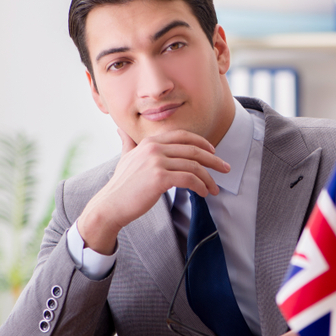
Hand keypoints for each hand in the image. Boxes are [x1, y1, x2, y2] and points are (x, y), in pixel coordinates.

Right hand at [76, 129, 229, 254]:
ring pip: (194, 166)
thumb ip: (127, 142)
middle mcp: (154, 148)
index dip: (202, 143)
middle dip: (213, 160)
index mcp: (149, 141)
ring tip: (214, 189)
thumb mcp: (124, 157)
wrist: (110, 205)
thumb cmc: (121, 185)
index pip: (183, 136)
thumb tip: (120, 130)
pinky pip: (189, 179)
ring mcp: (156, 162)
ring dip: (208, 179)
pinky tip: (203, 193)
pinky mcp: (160, 178)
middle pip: (193, 150)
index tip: (213, 153)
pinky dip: (200, 186)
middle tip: (225, 169)